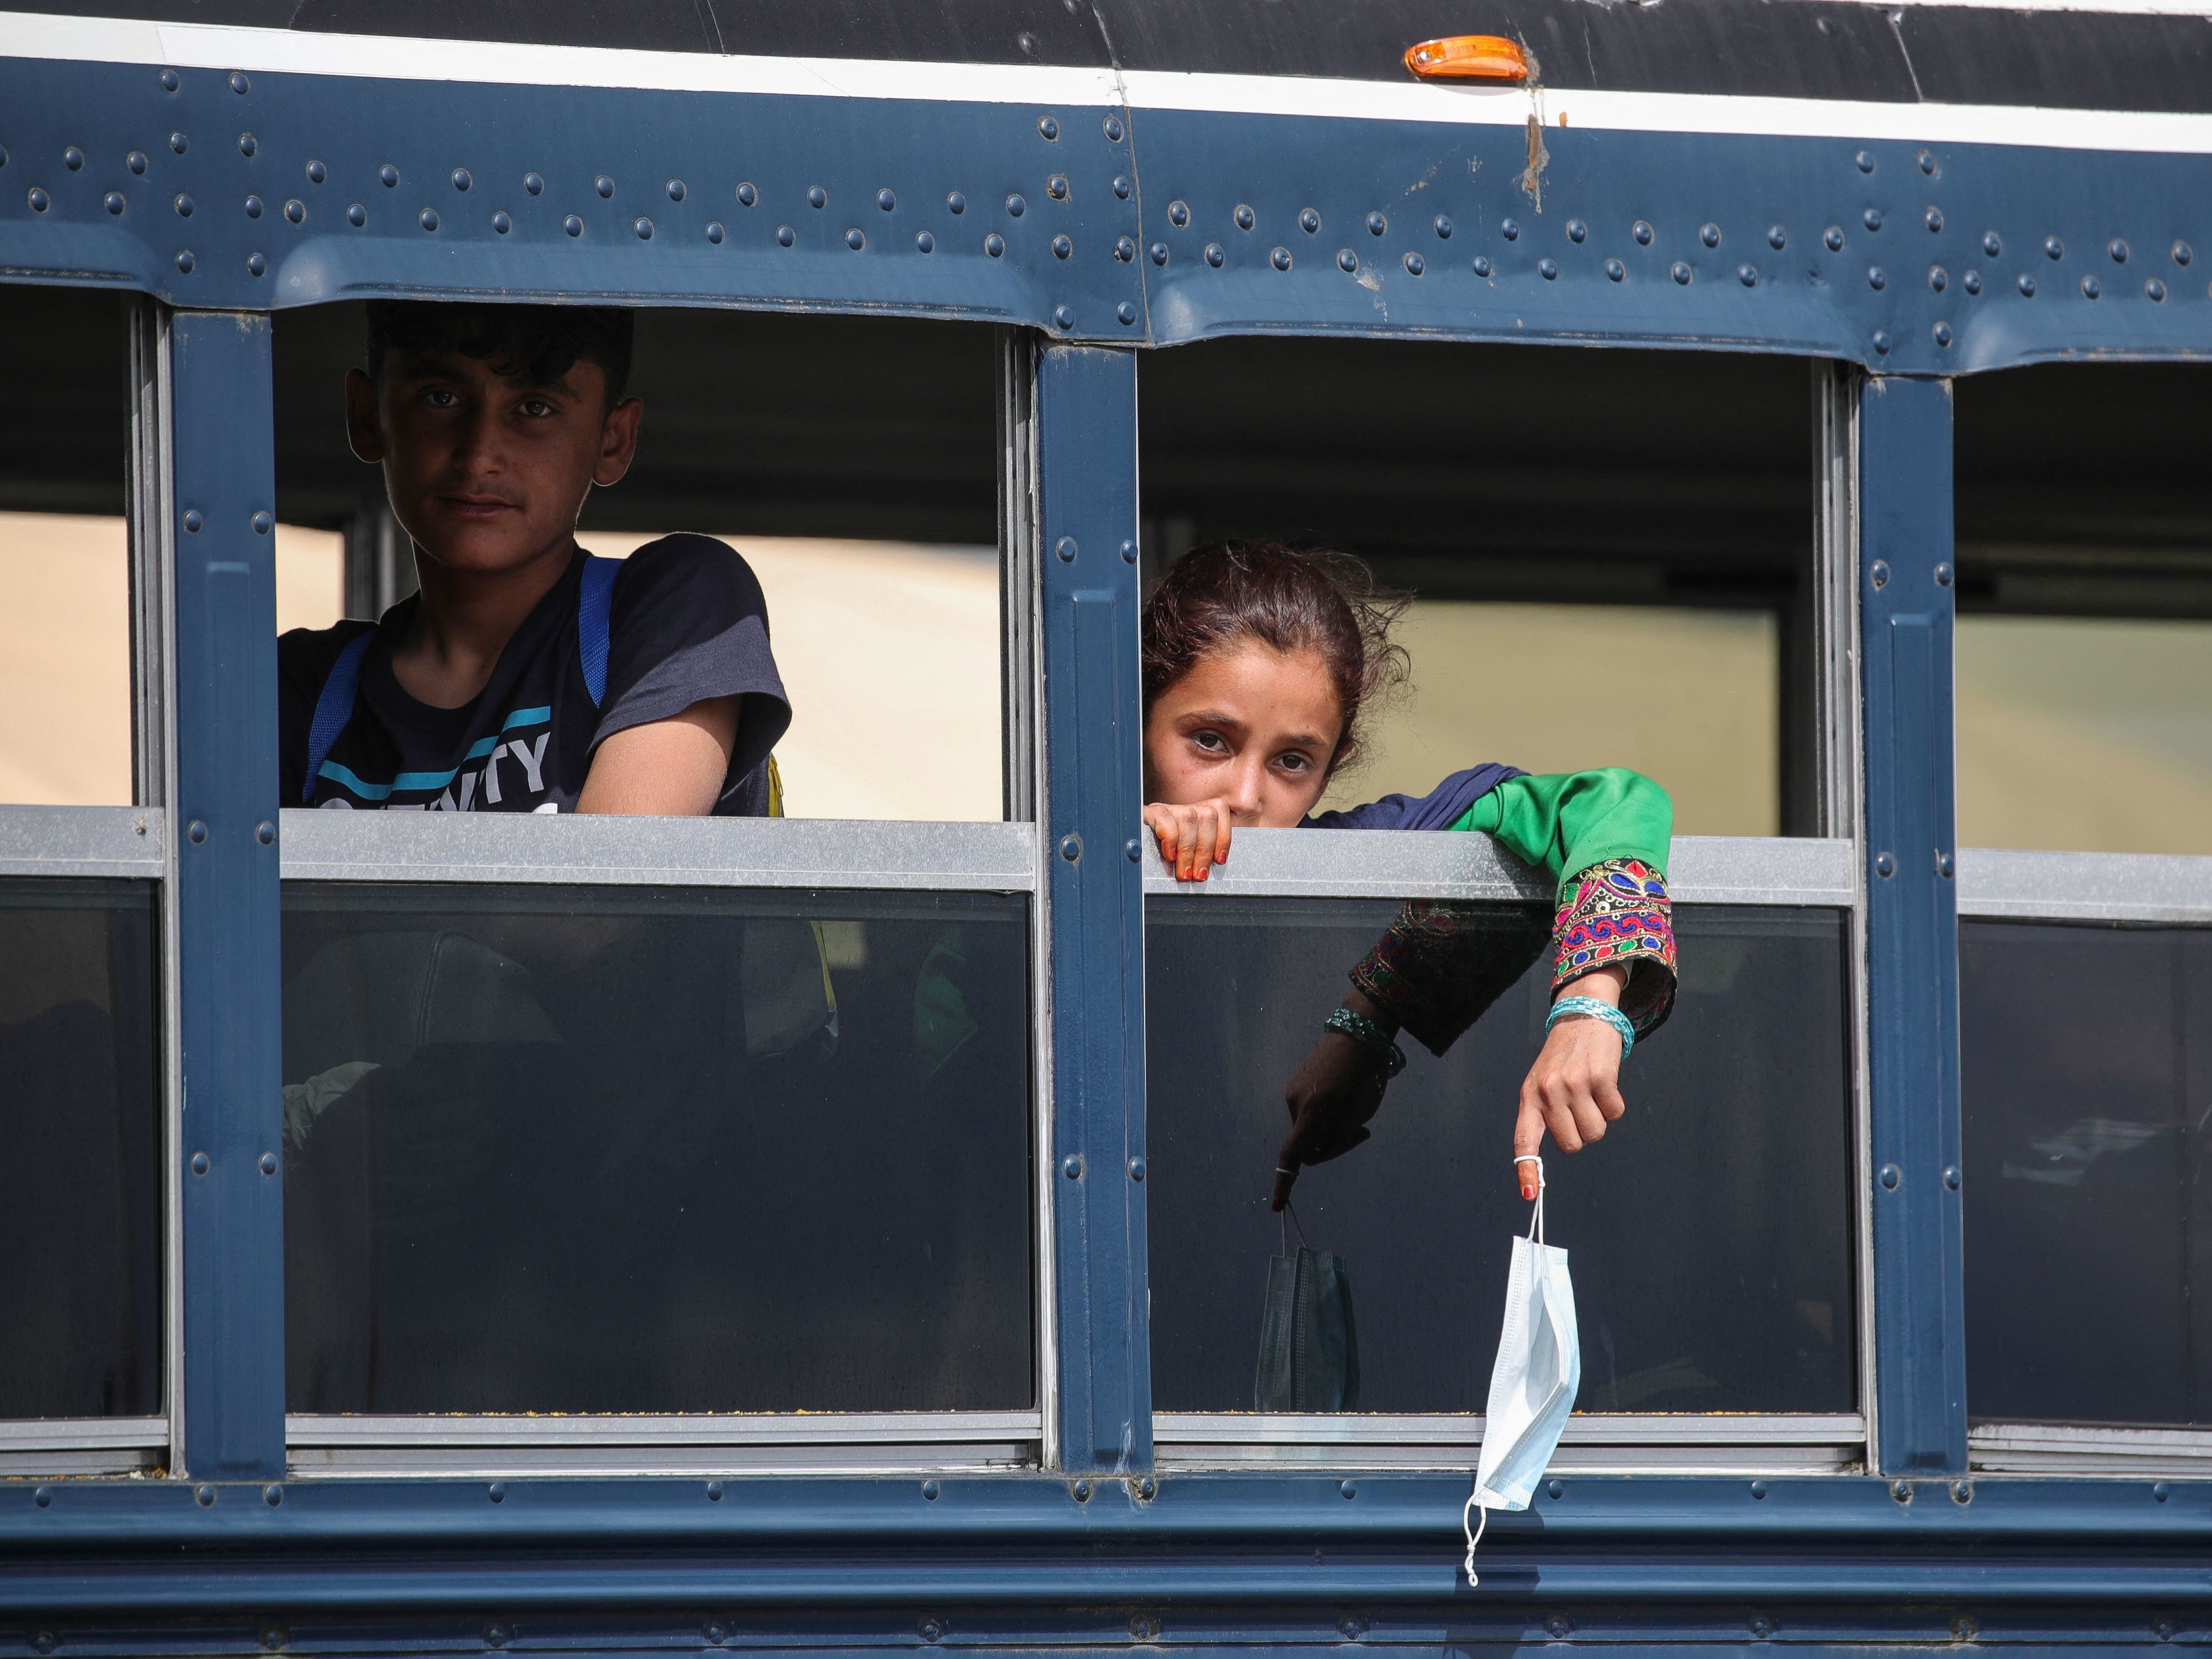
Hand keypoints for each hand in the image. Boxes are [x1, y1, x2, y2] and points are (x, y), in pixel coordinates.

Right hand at [1143, 797, 1237, 881]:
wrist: (1128, 855)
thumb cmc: (1160, 862)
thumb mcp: (1186, 858)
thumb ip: (1201, 856)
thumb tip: (1213, 868)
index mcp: (1195, 815)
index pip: (1218, 810)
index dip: (1223, 835)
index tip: (1219, 860)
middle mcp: (1182, 809)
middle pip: (1207, 815)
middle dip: (1205, 850)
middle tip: (1198, 875)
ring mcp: (1166, 809)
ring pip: (1189, 817)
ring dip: (1189, 850)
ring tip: (1183, 872)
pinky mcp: (1149, 813)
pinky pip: (1165, 818)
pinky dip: (1171, 839)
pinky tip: (1169, 855)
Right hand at [1272, 995, 1392, 1209]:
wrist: (1359, 1033)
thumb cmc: (1365, 1076)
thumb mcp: (1360, 1112)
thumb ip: (1338, 1136)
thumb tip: (1319, 1145)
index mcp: (1313, 1111)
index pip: (1294, 1156)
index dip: (1285, 1185)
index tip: (1278, 1207)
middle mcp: (1296, 1101)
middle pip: (1309, 1144)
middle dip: (1334, 1145)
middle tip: (1364, 1132)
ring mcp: (1293, 1090)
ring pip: (1310, 1127)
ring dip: (1332, 1126)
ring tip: (1357, 1107)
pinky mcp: (1297, 1082)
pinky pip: (1309, 1110)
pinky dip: (1326, 1112)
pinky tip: (1345, 1093)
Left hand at [1513, 966, 1629, 1198]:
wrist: (1582, 1018)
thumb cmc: (1562, 1059)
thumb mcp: (1542, 1081)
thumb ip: (1544, 1113)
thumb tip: (1564, 1147)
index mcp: (1529, 1096)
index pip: (1524, 1139)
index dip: (1527, 1169)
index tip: (1530, 1194)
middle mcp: (1548, 1092)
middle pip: (1572, 1145)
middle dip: (1581, 1134)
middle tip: (1580, 1109)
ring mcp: (1574, 1084)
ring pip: (1595, 1133)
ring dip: (1599, 1119)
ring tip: (1591, 1093)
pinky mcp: (1600, 1078)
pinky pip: (1615, 1113)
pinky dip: (1615, 1104)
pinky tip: (1605, 1084)